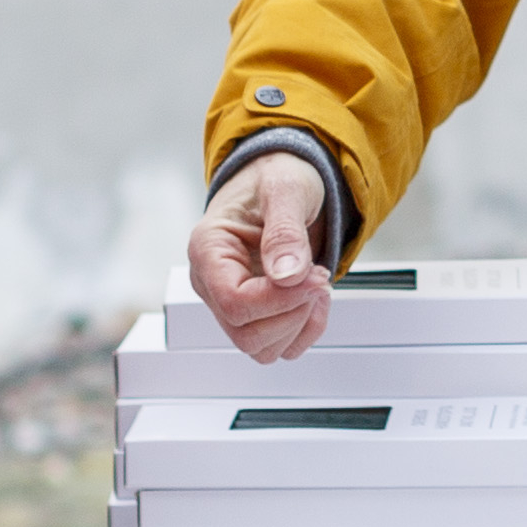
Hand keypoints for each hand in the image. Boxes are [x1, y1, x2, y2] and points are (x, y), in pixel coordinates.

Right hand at [189, 147, 334, 362]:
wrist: (281, 180)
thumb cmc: (275, 177)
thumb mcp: (286, 189)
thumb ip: (285, 231)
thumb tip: (287, 275)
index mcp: (208, 250)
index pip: (234, 302)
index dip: (279, 299)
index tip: (315, 276)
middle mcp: (212, 283)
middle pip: (247, 334)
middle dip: (293, 311)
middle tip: (318, 275)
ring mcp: (231, 303)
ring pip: (262, 348)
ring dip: (300, 322)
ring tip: (316, 282)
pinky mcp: (255, 313)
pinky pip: (279, 347)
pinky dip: (306, 330)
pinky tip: (314, 297)